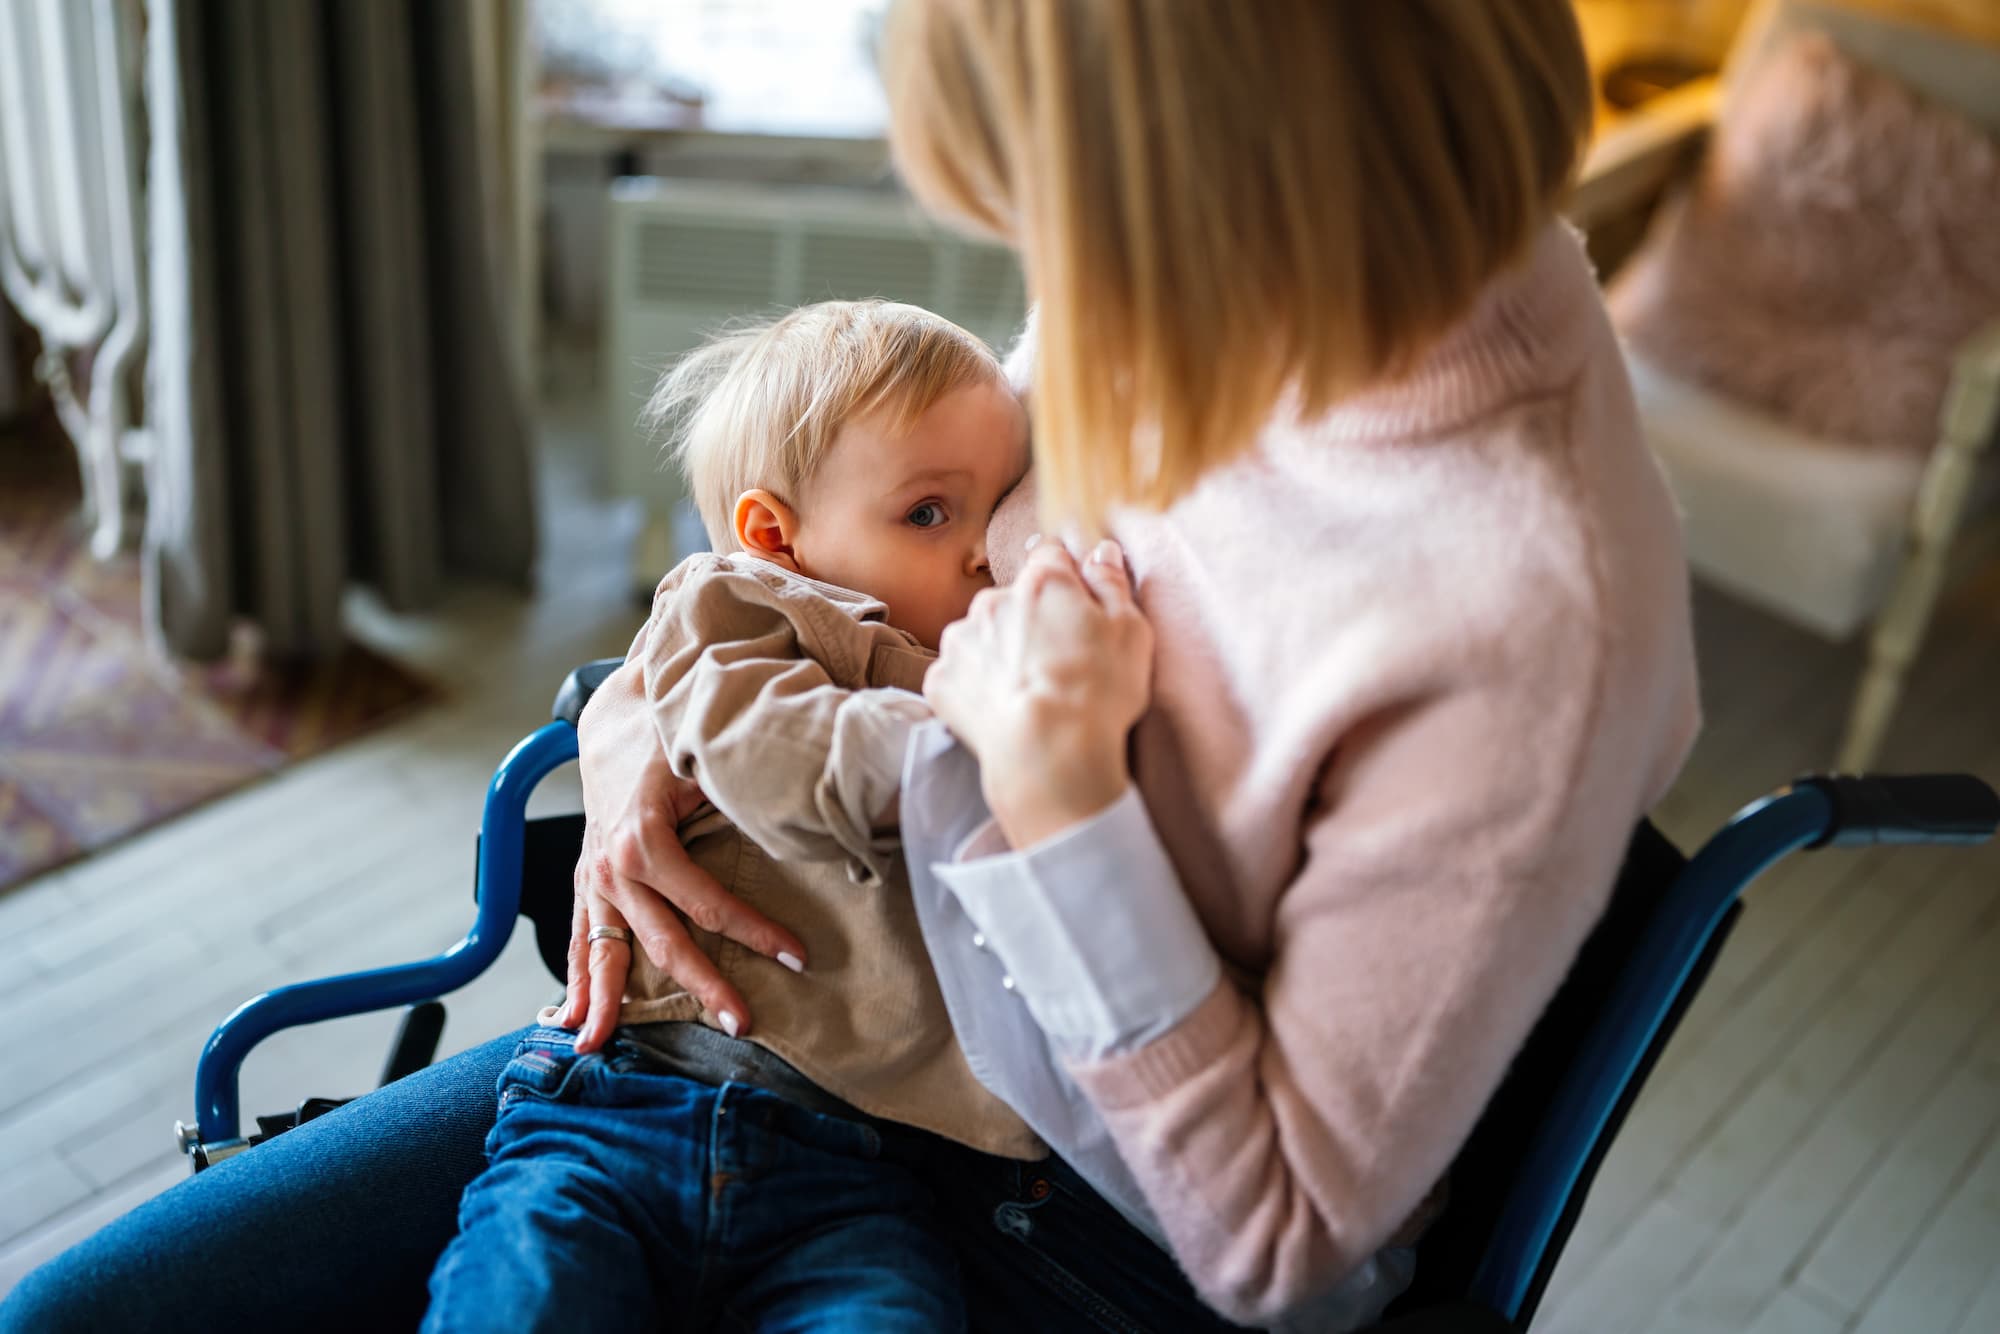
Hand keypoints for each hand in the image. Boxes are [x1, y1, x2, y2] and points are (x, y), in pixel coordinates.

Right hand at [553, 660, 807, 1050]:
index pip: (709, 905)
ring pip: (606, 952)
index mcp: (645, 842)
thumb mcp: (704, 764)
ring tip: (601, 1049)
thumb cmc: (669, 739)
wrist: (616, 717)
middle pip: (665, 943)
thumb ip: (739, 800)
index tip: (799, 956)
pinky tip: (571, 1019)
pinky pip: (579, 938)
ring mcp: (595, 878)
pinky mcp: (588, 880)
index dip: (757, 933)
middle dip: (705, 987)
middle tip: (743, 1025)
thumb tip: (799, 829)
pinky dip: (575, 979)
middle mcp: (613, 869)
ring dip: (609, 1003)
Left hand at [924, 539, 1153, 847]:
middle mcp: (993, 600)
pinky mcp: (941, 679)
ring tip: (1028, 691)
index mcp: (1043, 582)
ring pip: (983, 635)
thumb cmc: (1097, 692)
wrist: (1047, 755)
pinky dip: (976, 686)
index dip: (1065, 580)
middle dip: (1030, 620)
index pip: (1050, 556)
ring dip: (1000, 652)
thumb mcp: (1130, 632)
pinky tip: (1002, 708)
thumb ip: (1111, 583)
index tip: (1075, 607)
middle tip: (1057, 662)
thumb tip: (1100, 551)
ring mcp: (961, 640)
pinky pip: (960, 673)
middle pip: (1013, 599)